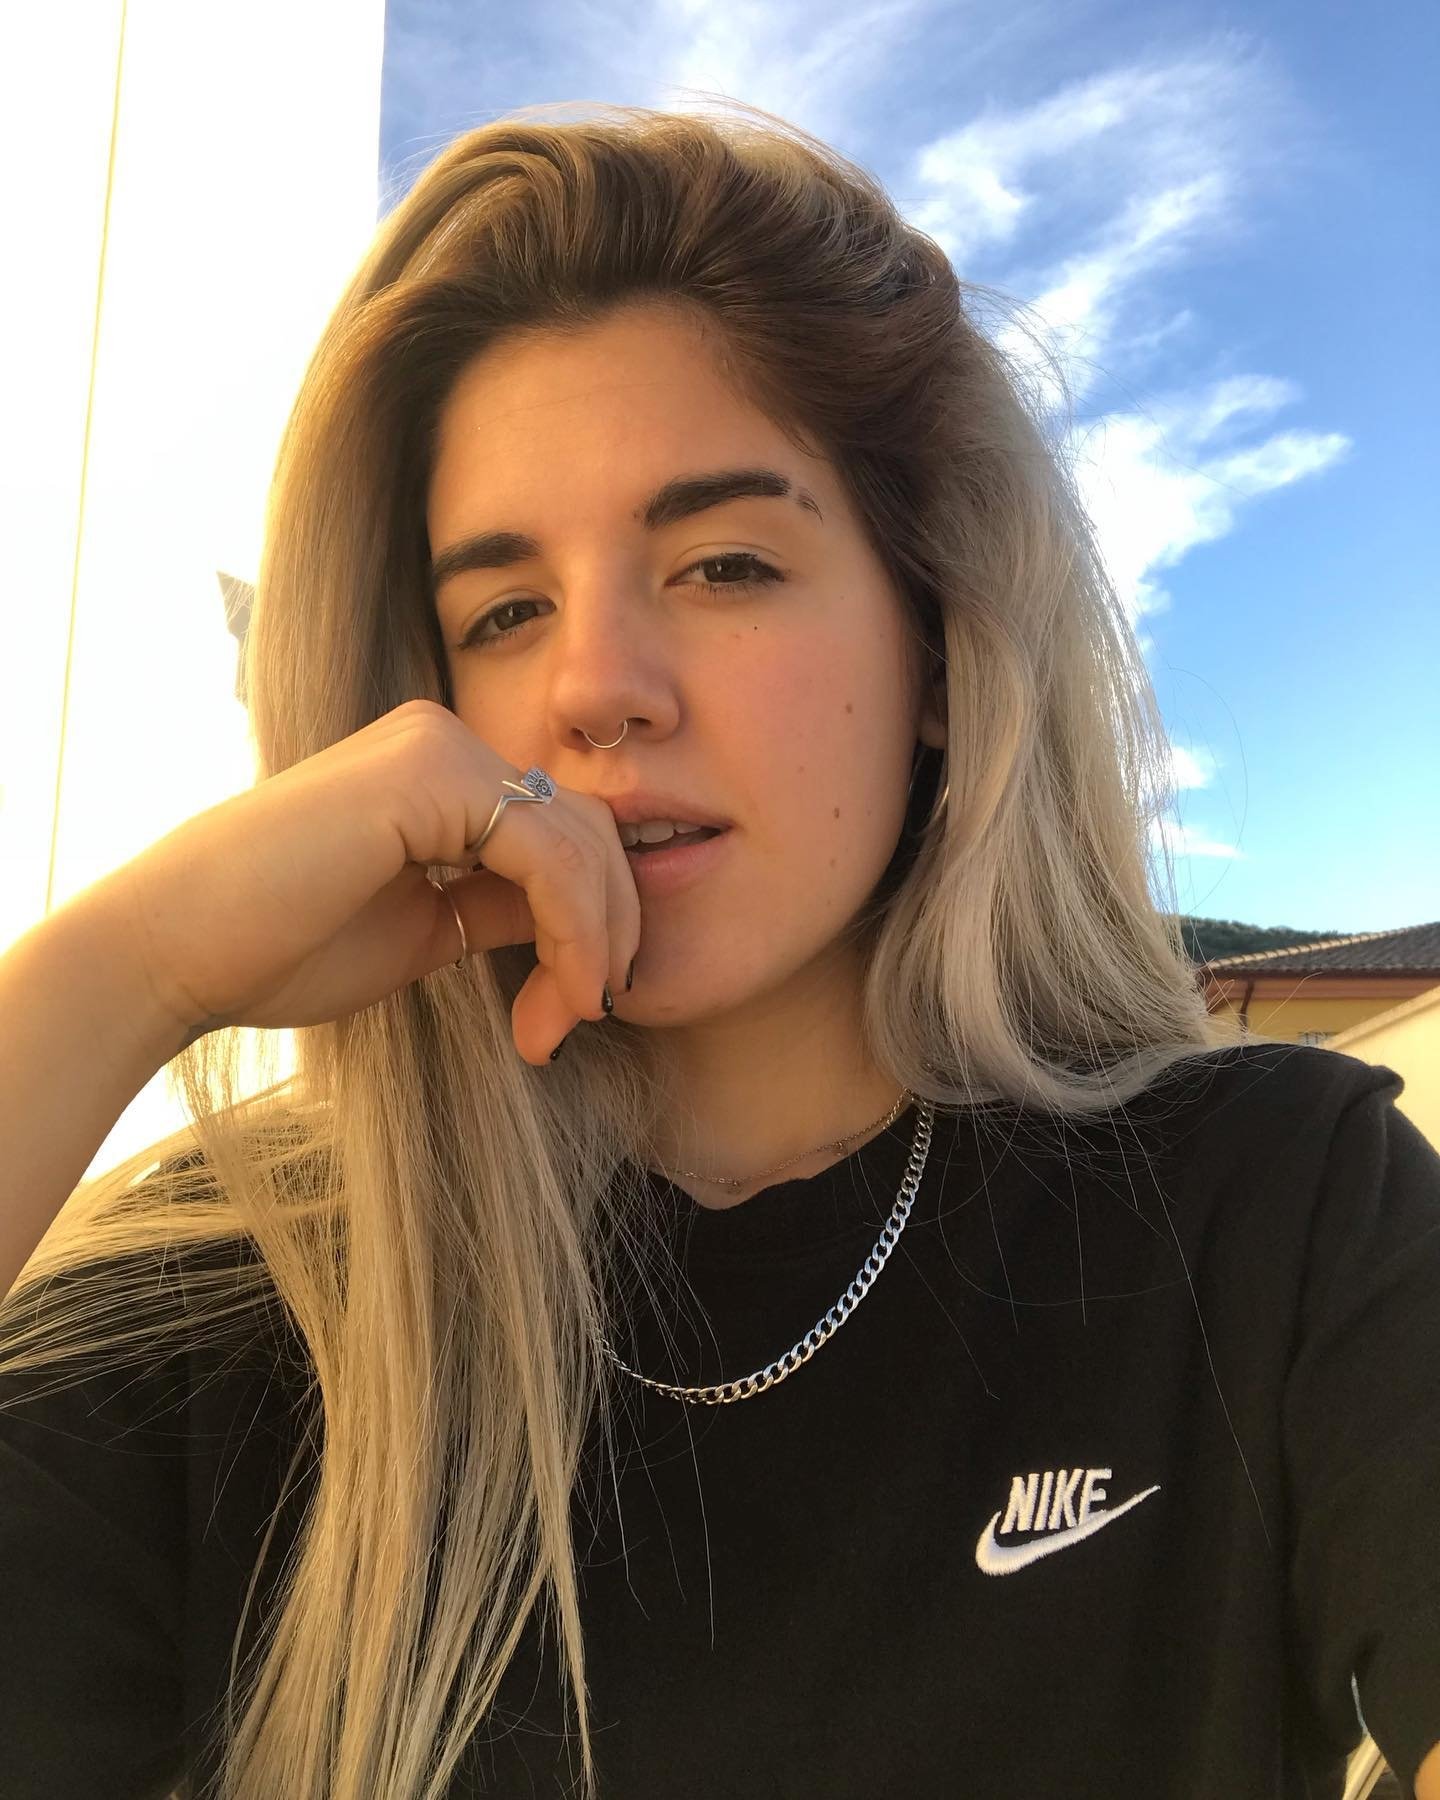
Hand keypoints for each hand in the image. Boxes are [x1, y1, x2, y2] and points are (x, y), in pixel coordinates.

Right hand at [97, 700, 640, 1064]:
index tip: (569, 1016)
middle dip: (604, 937)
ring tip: (558, 1027)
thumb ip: (503, 908)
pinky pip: (549, 855)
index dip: (593, 926)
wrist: (173, 953)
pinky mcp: (430, 772)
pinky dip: (575, 932)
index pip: (566, 835)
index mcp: (442, 770)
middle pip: (590, 831)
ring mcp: (437, 746)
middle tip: (576, 1024)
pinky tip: (557, 996)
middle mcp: (444, 739)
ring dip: (592, 947)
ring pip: (582, 844)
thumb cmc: (280, 947)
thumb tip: (588, 926)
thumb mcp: (427, 927)